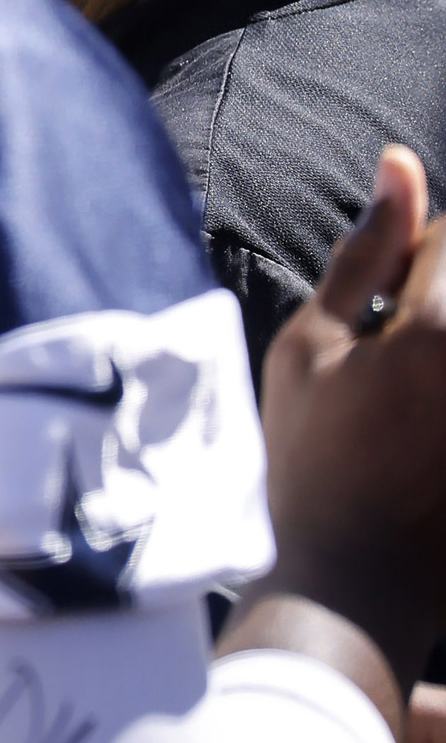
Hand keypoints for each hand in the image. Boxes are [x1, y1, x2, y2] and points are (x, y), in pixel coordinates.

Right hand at [247, 147, 445, 722]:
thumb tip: (401, 162)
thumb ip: (363, 254)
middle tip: (396, 360)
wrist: (353, 580)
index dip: (410, 258)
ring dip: (436, 350)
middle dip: (434, 298)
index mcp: (439, 323)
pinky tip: (421, 429)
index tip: (374, 310)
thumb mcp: (310, 348)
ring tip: (408, 398)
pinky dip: (441, 395)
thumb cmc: (312, 459)